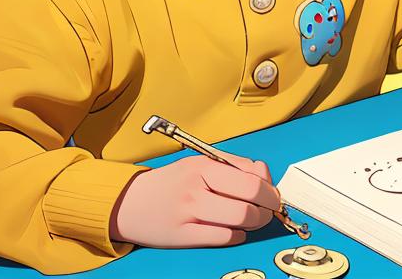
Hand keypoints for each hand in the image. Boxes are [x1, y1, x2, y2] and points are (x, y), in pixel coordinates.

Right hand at [109, 153, 279, 247]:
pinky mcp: (182, 237)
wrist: (128, 203)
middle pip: (250, 201)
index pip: (252, 179)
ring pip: (240, 220)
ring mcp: (188, 213)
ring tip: (252, 220)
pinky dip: (237, 236)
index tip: (273, 196)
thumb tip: (265, 174)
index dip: (270, 190)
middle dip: (267, 208)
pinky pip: (223, 238)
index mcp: (203, 166)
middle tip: (268, 211)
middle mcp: (196, 188)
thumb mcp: (200, 164)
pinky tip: (234, 231)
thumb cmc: (171, 183)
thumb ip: (235, 166)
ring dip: (254, 223)